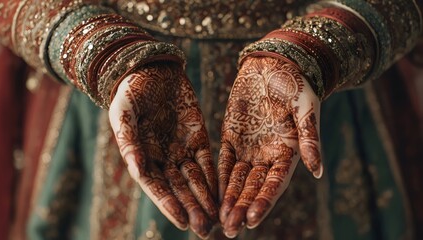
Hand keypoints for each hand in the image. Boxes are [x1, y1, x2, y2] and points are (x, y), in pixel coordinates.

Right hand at [109, 62, 217, 238]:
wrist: (152, 69)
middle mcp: (162, 157)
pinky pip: (207, 161)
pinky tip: (222, 194)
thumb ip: (129, 141)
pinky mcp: (198, 138)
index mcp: (142, 155)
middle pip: (178, 188)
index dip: (168, 204)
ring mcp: (181, 149)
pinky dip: (214, 178)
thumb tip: (137, 169)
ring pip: (195, 180)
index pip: (156, 185)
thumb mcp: (124, 112)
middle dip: (191, 209)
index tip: (182, 221)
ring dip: (205, 200)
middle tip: (205, 231)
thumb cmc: (132, 90)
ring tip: (217, 220)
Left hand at [218, 57, 322, 237]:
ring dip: (229, 199)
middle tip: (230, 229)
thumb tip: (317, 172)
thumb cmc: (295, 83)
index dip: (264, 201)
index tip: (252, 219)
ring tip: (219, 221)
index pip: (275, 183)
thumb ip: (309, 139)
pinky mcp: (231, 137)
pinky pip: (223, 161)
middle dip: (242, 207)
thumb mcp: (305, 109)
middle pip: (254, 187)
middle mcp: (267, 155)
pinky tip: (211, 195)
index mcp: (288, 151)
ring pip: (237, 179)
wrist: (275, 63)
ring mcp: (248, 147)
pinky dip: (218, 178)